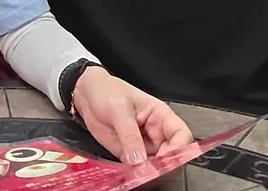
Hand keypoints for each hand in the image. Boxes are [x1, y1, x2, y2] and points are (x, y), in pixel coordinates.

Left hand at [72, 67, 192, 163]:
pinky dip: (135, 175)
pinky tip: (129, 176)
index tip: (165, 160)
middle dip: (164, 167)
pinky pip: (137, 169)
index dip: (178, 150)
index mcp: (160, 116)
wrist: (86, 94)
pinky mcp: (129, 154)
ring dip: (149, 174)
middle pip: (172, 156)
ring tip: (137, 175)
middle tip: (149, 172)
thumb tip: (139, 159)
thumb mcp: (119, 109)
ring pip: (156, 166)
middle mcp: (156, 133)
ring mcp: (143, 145)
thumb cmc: (106, 91)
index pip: (181, 136)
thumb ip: (129, 134)